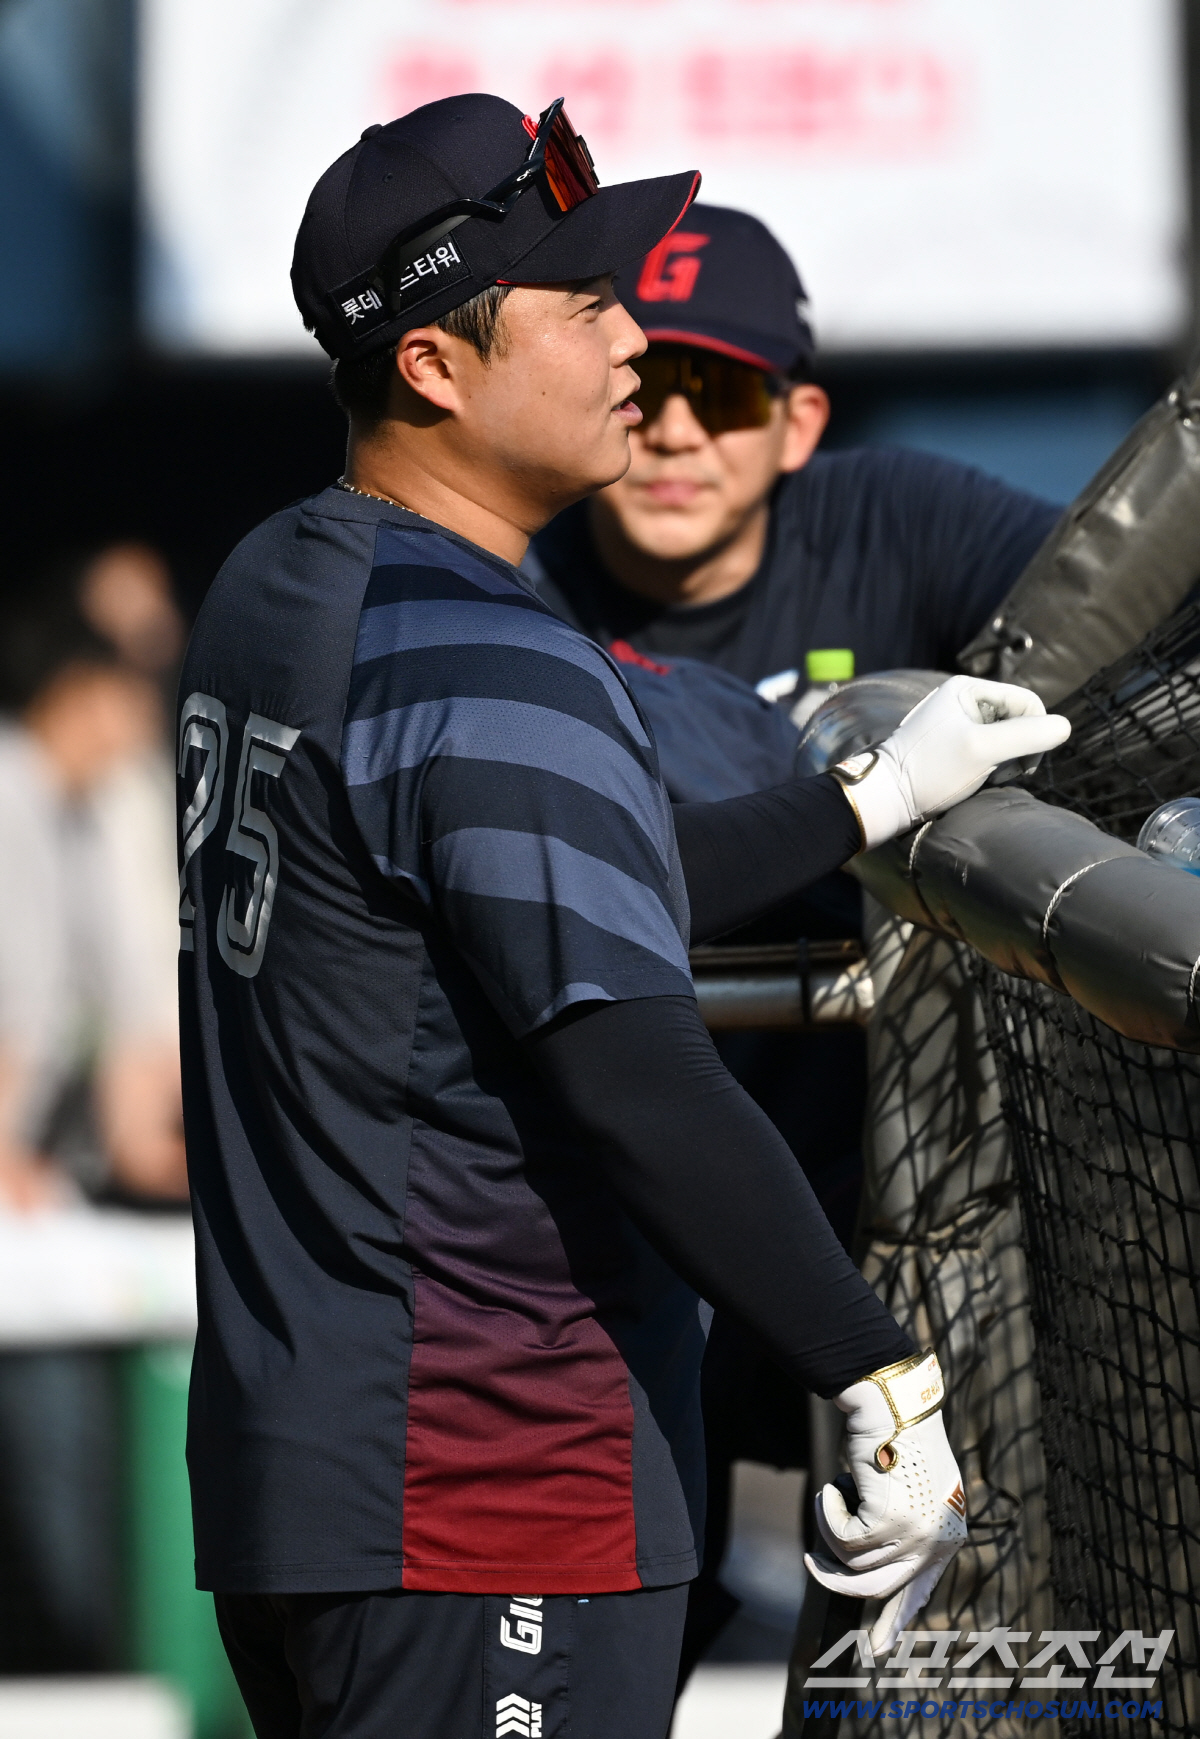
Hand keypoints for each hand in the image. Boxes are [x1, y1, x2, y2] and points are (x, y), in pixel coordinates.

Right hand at [803, 1350, 966, 1652]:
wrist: (892, 1403)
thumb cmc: (895, 1437)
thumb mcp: (904, 1490)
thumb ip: (899, 1527)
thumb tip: (869, 1564)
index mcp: (946, 1538)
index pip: (918, 1591)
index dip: (895, 1620)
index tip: (879, 1651)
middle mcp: (936, 1543)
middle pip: (877, 1588)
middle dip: (837, 1581)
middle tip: (811, 1561)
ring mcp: (915, 1536)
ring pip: (852, 1563)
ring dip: (829, 1528)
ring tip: (829, 1496)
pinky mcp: (888, 1523)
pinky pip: (840, 1538)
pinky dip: (827, 1510)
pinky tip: (835, 1484)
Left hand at [831, 675, 1070, 848]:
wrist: (886, 798)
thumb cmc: (930, 771)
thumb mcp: (982, 750)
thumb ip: (1026, 735)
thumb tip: (1065, 727)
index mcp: (967, 689)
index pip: (1027, 701)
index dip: (1035, 731)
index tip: (1024, 763)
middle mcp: (962, 700)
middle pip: (1018, 719)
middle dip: (1020, 748)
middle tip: (1005, 773)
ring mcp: (957, 723)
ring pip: (1006, 737)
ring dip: (1007, 760)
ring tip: (988, 777)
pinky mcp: (954, 746)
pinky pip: (989, 751)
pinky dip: (992, 767)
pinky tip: (978, 780)